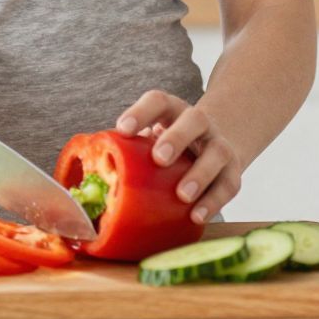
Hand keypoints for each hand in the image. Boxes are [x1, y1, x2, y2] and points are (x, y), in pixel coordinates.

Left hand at [115, 91, 247, 224]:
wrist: (215, 145)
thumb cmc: (169, 147)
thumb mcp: (150, 140)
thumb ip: (127, 153)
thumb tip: (85, 183)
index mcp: (172, 112)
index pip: (158, 101)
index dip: (140, 113)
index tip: (123, 129)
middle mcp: (199, 124)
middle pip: (193, 121)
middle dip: (176, 138)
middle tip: (159, 158)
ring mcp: (219, 145)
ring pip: (216, 154)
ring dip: (199, 174)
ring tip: (182, 195)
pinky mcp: (233, 171)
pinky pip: (228, 185)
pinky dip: (214, 201)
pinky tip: (196, 216)